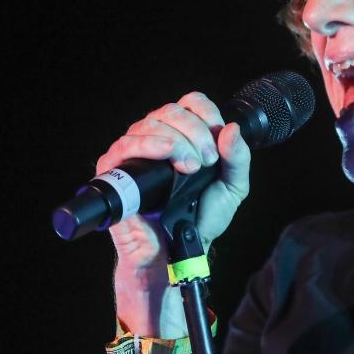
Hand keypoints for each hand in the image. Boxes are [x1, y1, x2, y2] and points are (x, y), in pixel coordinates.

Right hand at [96, 91, 250, 276]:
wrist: (178, 250)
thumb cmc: (202, 217)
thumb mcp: (232, 187)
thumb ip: (239, 159)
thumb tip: (233, 129)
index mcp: (185, 136)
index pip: (191, 103)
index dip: (207, 114)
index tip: (219, 141)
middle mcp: (158, 138)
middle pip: (172, 111)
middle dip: (195, 132)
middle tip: (208, 161)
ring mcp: (135, 152)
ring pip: (150, 123)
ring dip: (177, 141)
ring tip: (191, 167)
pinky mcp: (114, 170)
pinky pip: (125, 145)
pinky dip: (149, 145)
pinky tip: (167, 155)